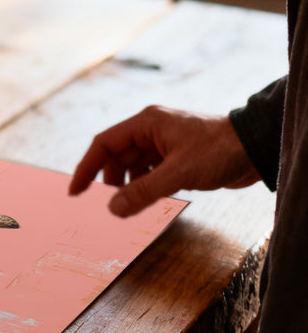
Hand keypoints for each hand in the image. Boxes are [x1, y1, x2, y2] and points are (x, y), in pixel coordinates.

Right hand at [69, 106, 259, 216]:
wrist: (256, 147)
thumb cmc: (220, 150)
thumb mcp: (178, 173)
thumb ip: (143, 192)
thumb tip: (113, 209)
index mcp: (146, 123)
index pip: (104, 144)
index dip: (86, 168)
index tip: (75, 191)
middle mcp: (151, 130)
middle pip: (116, 155)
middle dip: (108, 180)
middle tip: (105, 203)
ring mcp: (163, 143)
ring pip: (132, 165)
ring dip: (126, 185)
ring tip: (127, 204)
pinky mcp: (175, 156)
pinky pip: (148, 171)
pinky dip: (142, 185)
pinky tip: (145, 199)